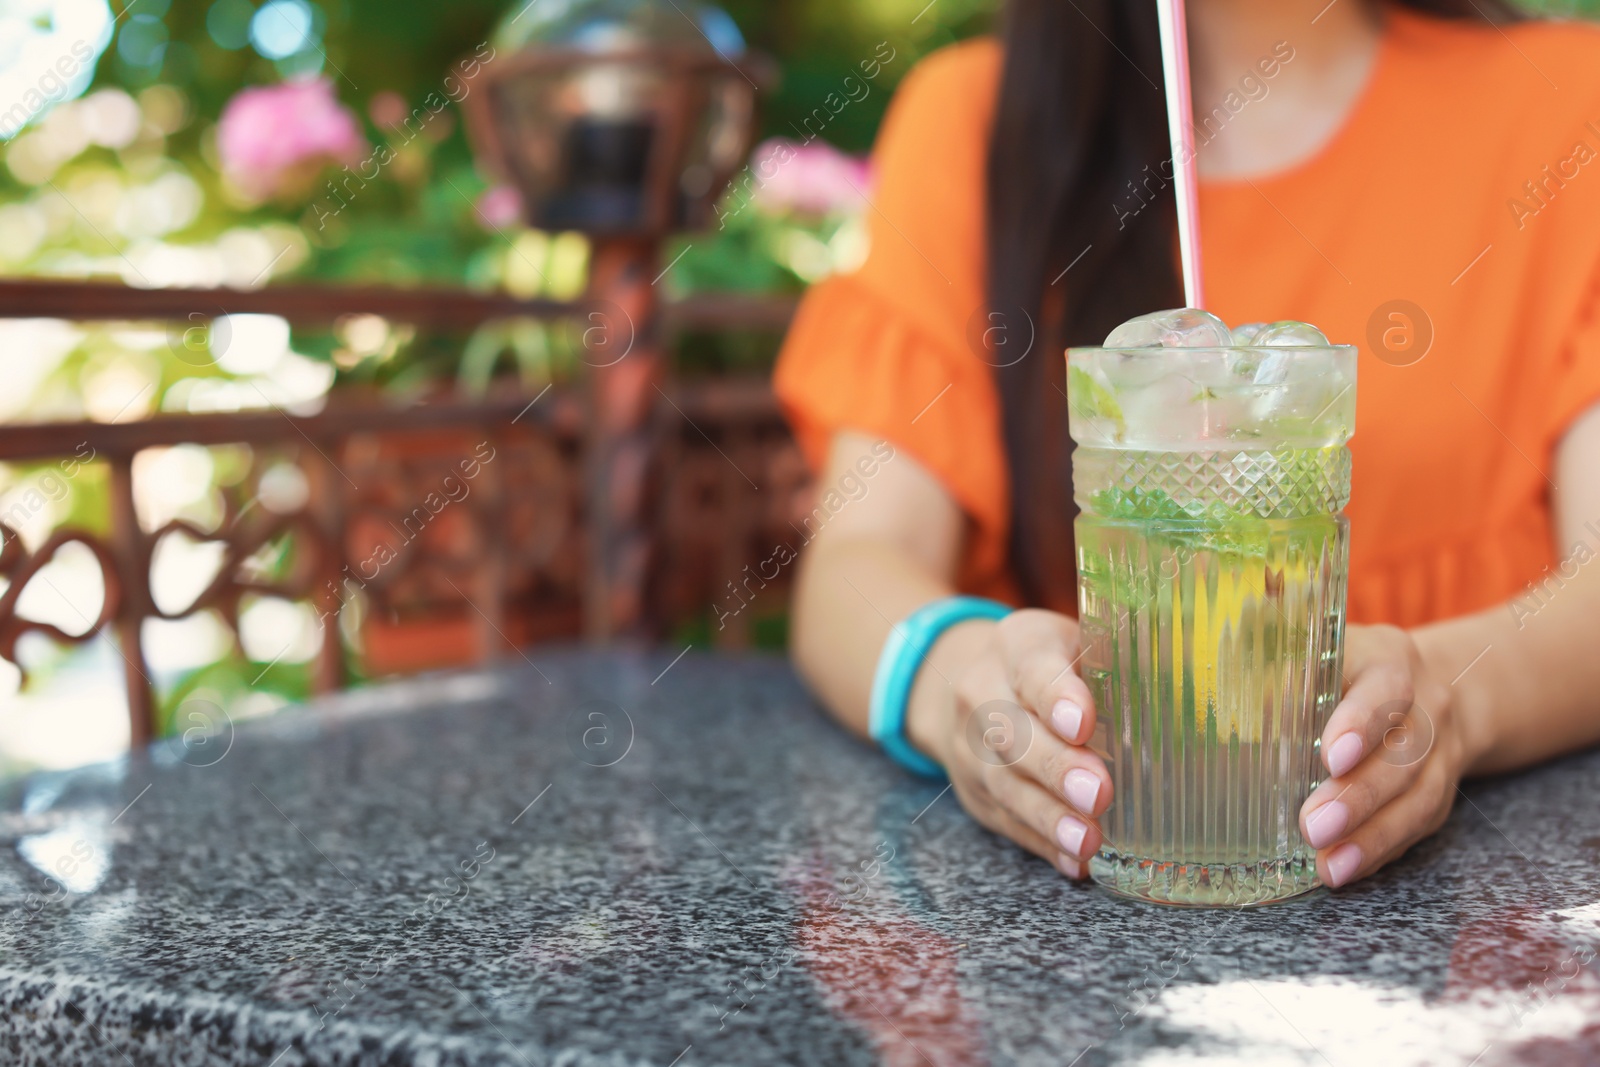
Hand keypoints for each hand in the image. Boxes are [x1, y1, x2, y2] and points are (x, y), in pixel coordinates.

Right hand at [906, 609, 1108, 877]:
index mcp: (1017, 644)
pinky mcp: (976, 794)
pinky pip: (1007, 822)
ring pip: (1005, 784)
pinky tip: (1075, 862)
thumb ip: (1126, 657)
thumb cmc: (1054, 664)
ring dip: (1048, 817)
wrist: (976, 688)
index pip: (1032, 666)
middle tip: (1098, 793)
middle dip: (1056, 767)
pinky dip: (1043, 844)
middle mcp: (982, 692)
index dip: (1056, 696)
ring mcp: (972, 748)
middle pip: (1012, 732)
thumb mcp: (1079, 640)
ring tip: (1087, 841)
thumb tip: (1204, 680)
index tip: (1083, 723)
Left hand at [1297, 623, 1467, 887]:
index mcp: (1387, 659)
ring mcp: (1436, 752)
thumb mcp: (1315, 655)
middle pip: (1402, 752)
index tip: (1331, 758)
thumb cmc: (1341, 671)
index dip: (1361, 723)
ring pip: (1416, 797)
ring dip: (1371, 835)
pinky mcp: (1435, 792)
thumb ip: (1273, 671)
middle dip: (1358, 795)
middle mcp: (1423, 704)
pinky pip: (1415, 825)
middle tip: (1315, 826)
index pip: (1385, 686)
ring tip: (1330, 864)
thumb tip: (1202, 693)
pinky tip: (1344, 869)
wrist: (1421, 692)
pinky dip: (1378, 851)